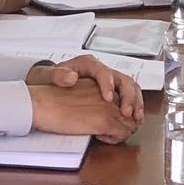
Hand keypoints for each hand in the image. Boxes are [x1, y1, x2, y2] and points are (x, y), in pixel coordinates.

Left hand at [26, 55, 143, 140]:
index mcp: (88, 64)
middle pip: (123, 79)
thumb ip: (57, 75)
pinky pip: (128, 96)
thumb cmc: (49, 79)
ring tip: (136, 119)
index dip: (108, 85)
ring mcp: (109, 81)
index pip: (103, 71)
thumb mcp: (47, 75)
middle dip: (128, 96)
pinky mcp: (112, 92)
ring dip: (136, 103)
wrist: (47, 83)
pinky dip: (134, 107)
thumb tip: (71, 78)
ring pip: (130, 87)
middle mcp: (102, 71)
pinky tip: (134, 120)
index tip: (108, 99)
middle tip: (127, 113)